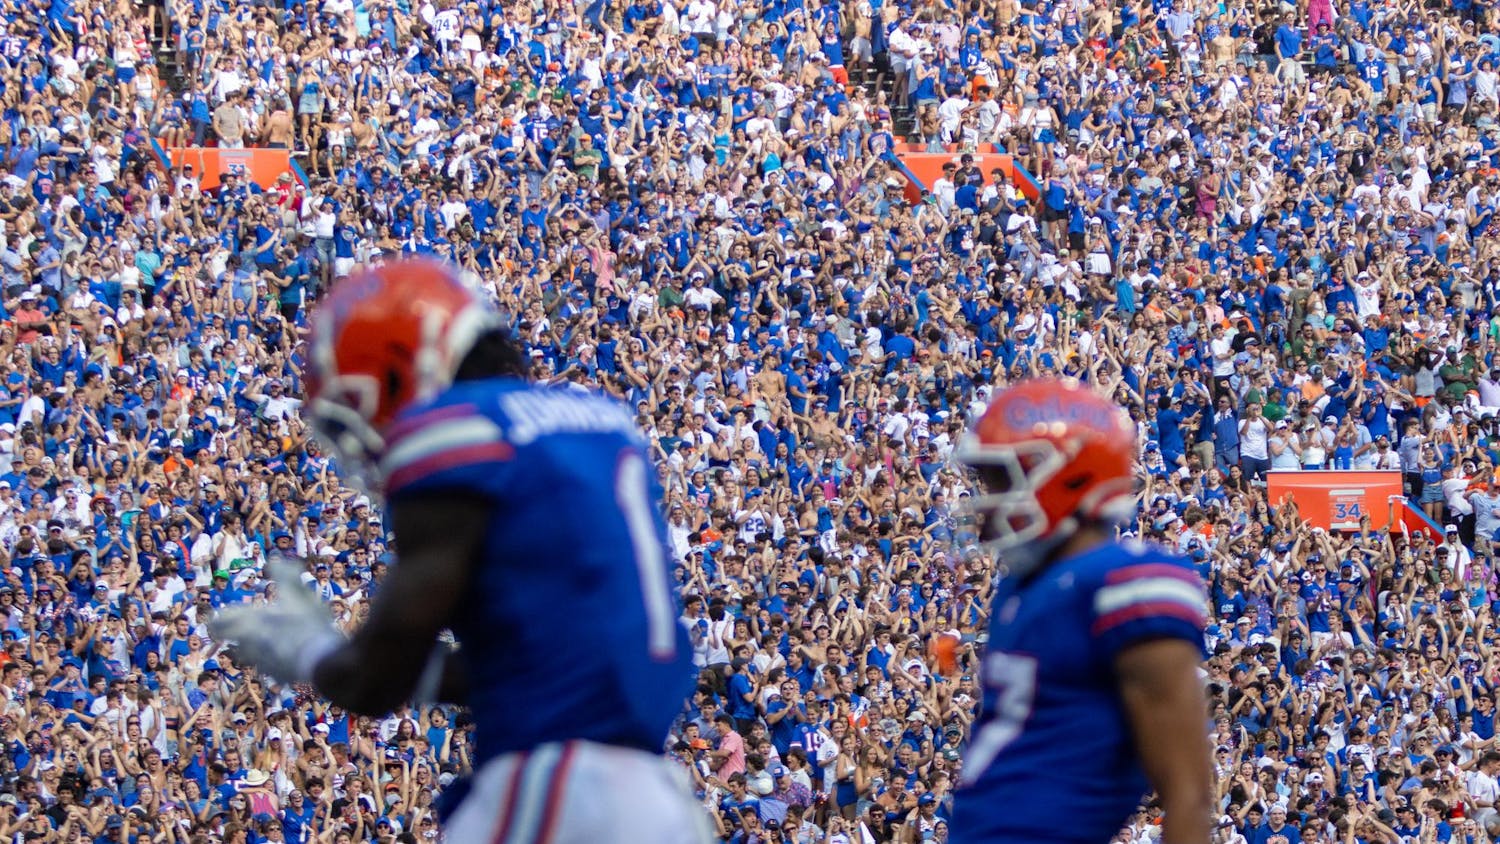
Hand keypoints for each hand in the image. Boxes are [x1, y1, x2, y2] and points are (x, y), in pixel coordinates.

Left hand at [208, 554, 343, 685]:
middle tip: (236, 635)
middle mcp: (249, 644)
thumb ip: (285, 574)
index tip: (215, 621)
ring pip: (247, 657)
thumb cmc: (307, 624)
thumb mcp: (298, 594)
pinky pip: (269, 669)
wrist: (321, 660)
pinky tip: (286, 658)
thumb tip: (275, 559)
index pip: (219, 623)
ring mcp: (261, 663)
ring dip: (251, 651)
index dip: (216, 621)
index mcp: (250, 622)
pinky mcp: (276, 676)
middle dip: (232, 638)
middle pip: (230, 644)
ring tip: (265, 644)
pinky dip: (274, 662)